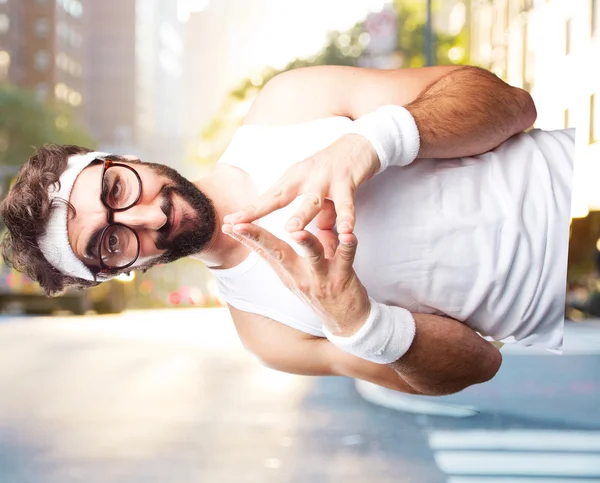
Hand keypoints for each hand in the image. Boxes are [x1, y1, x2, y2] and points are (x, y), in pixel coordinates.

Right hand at [222, 221, 370, 335]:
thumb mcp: (304, 273)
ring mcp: (321, 277)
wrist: (348, 325)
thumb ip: (303, 246)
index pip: (263, 251)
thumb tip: (300, 226)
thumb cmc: (325, 293)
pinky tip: (349, 236)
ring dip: (305, 242)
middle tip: (241, 224)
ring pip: (312, 255)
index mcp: (288, 272)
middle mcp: (300, 275)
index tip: (227, 224)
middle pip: (277, 252)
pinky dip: (348, 246)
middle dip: (258, 237)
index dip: (246, 237)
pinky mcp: (343, 278)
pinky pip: (346, 258)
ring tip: (297, 231)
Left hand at [223, 134, 378, 234]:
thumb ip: (310, 212)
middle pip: (280, 198)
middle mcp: (304, 177)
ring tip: (291, 229)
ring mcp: (325, 178)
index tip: (229, 223)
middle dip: (260, 212)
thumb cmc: (331, 170)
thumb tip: (309, 232)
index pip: (266, 198)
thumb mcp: (314, 190)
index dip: (248, 211)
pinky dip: (346, 217)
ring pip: (312, 200)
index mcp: (292, 180)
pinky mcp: (346, 181)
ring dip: (302, 215)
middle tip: (242, 226)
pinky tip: (346, 231)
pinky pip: (346, 203)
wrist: (359, 144)